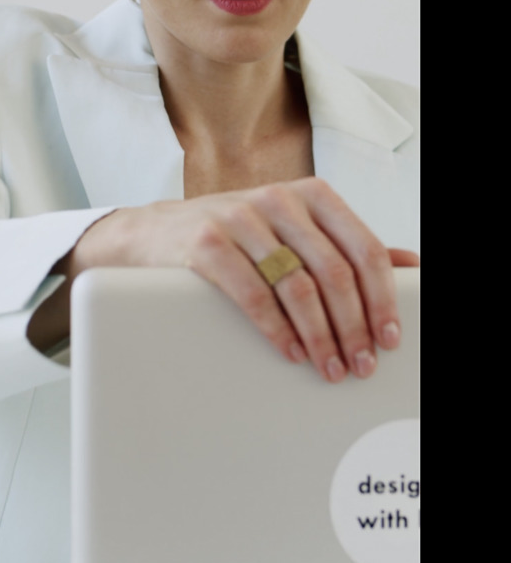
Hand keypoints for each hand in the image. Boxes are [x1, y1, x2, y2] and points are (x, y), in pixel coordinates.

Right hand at [68, 179, 418, 383]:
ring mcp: (240, 219)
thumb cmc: (233, 235)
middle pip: (335, 271)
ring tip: (328, 367)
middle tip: (361, 364)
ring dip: (320, 336)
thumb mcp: (294, 230)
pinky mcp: (206, 243)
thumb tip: (408, 265)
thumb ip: (346, 244)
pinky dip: (278, 330)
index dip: (382, 298)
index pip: (363, 248)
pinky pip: (253, 294)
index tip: (389, 336)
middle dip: (354, 327)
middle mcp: (278, 200)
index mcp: (311, 195)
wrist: (153, 233)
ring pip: (298, 286)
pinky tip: (291, 352)